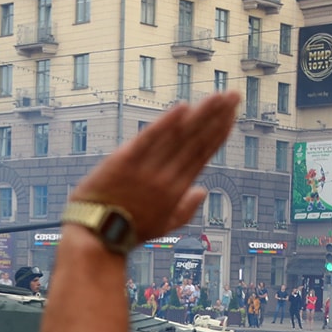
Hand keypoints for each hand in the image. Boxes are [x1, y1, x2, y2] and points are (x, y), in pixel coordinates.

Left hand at [69, 92, 238, 241]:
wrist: (96, 236)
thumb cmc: (129, 232)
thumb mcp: (163, 227)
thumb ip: (186, 209)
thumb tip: (203, 191)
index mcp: (177, 190)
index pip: (203, 153)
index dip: (219, 132)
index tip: (232, 114)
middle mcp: (167, 177)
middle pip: (196, 140)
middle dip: (217, 116)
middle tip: (234, 95)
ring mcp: (147, 168)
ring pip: (178, 136)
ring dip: (201, 114)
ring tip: (218, 96)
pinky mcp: (124, 161)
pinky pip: (149, 139)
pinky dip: (166, 123)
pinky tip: (183, 107)